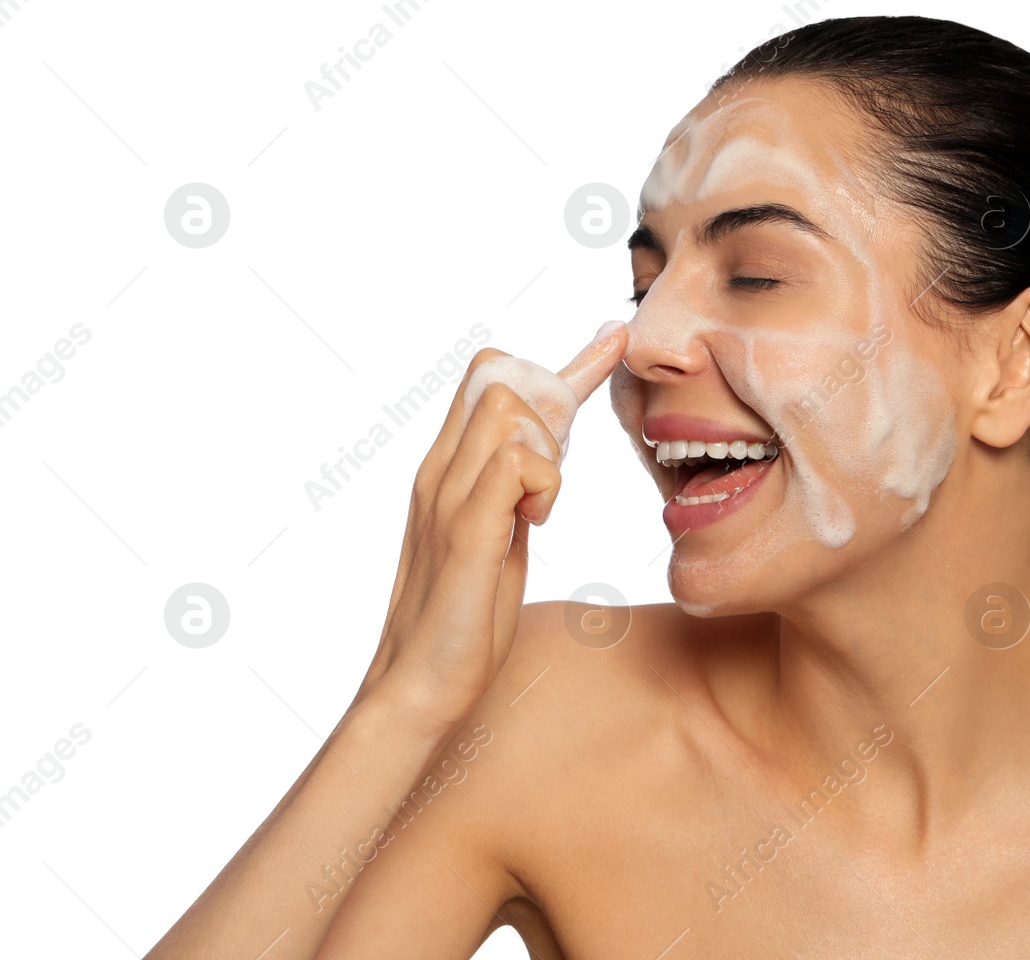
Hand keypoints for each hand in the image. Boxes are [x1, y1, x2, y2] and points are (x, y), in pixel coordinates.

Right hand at [357, 322, 627, 738]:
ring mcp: (446, 500)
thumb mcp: (496, 541)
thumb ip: (511, 496)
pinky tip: (537, 521)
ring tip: (540, 508)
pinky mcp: (464, 533)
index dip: (561, 362)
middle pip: (497, 379)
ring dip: (545, 448)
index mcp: (445, 475)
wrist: (417, 689)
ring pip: (506, 409)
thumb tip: (542, 464)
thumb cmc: (461, 623)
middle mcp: (439, 475)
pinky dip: (541, 482)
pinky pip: (511, 466)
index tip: (613, 341)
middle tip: (561, 471)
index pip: (491, 384)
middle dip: (551, 406)